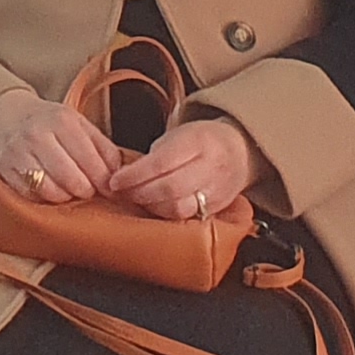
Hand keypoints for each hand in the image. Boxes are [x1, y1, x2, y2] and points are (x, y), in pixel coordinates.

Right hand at [0, 88, 123, 203]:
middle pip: (72, 178)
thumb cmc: (49, 123)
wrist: (6, 115)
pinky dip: (44, 198)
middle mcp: (38, 135)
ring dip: (65, 196)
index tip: (110, 190)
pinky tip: (49, 189)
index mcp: (61, 121)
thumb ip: (102, 147)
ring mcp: (18, 153)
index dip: (103, 181)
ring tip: (69, 189)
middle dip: (85, 190)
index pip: (90, 160)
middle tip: (88, 190)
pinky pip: (31, 195)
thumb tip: (118, 176)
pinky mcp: (4, 169)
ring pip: (50, 191)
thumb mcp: (78, 124)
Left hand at [106, 119, 265, 222]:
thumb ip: (153, 157)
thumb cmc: (200, 142)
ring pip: (180, 208)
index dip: (135, 176)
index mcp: (199, 141)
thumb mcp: (176, 137)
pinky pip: (189, 218)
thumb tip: (122, 178)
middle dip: (140, 193)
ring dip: (152, 207)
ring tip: (138, 201)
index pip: (161, 163)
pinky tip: (155, 209)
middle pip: (170, 188)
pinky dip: (168, 215)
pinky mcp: (218, 209)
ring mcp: (218, 190)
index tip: (115, 181)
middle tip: (121, 193)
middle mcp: (211, 166)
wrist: (239, 150)